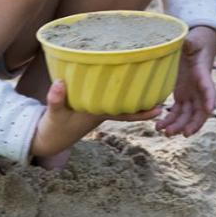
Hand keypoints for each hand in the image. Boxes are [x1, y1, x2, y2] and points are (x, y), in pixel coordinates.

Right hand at [30, 79, 158, 158]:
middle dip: (145, 98)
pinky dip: (119, 89)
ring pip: (122, 100)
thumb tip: (60, 83)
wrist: (49, 138)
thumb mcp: (53, 114)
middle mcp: (103, 110)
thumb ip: (56, 100)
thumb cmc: (53, 127)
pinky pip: (111, 97)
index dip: (143, 111)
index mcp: (98, 114)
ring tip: (153, 78)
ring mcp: (98, 108)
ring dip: (135, 92)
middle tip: (166, 87)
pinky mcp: (92, 105)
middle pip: (129, 105)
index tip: (160, 108)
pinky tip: (125, 78)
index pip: (125, 114)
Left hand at [156, 26, 215, 136]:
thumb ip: (191, 42)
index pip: (209, 88)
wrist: (193, 46)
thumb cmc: (194, 42)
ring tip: (165, 133)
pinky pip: (177, 113)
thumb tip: (188, 42)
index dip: (210, 99)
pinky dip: (170, 121)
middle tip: (183, 133)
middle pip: (200, 110)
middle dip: (194, 123)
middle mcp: (199, 89)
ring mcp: (191, 94)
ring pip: (188, 116)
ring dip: (178, 126)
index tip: (210, 110)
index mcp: (203, 74)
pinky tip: (159, 127)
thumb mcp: (193, 40)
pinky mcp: (182, 96)